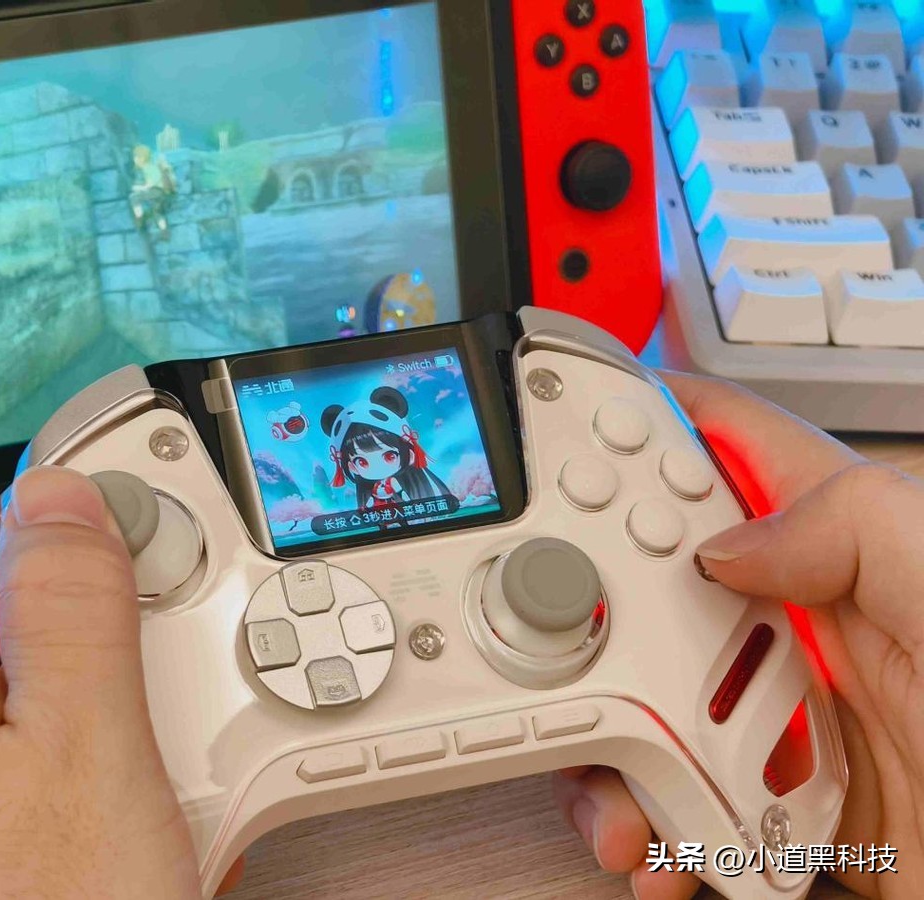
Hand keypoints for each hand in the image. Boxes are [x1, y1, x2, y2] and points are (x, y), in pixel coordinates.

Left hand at [0, 452, 203, 897]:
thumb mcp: (87, 750)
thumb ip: (70, 606)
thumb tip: (53, 496)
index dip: (19, 488)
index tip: (68, 473)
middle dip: (43, 616)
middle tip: (129, 637)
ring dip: (35, 706)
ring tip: (116, 753)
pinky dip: (11, 775)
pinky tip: (66, 824)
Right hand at [551, 374, 923, 898]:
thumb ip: (857, 526)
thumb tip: (723, 543)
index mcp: (845, 545)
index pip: (726, 448)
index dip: (642, 419)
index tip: (554, 428)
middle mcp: (799, 619)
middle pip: (653, 573)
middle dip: (589, 601)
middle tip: (563, 641)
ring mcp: (777, 708)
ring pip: (641, 687)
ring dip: (606, 735)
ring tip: (622, 780)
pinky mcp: (770, 797)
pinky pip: (670, 790)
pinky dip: (643, 818)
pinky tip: (663, 844)